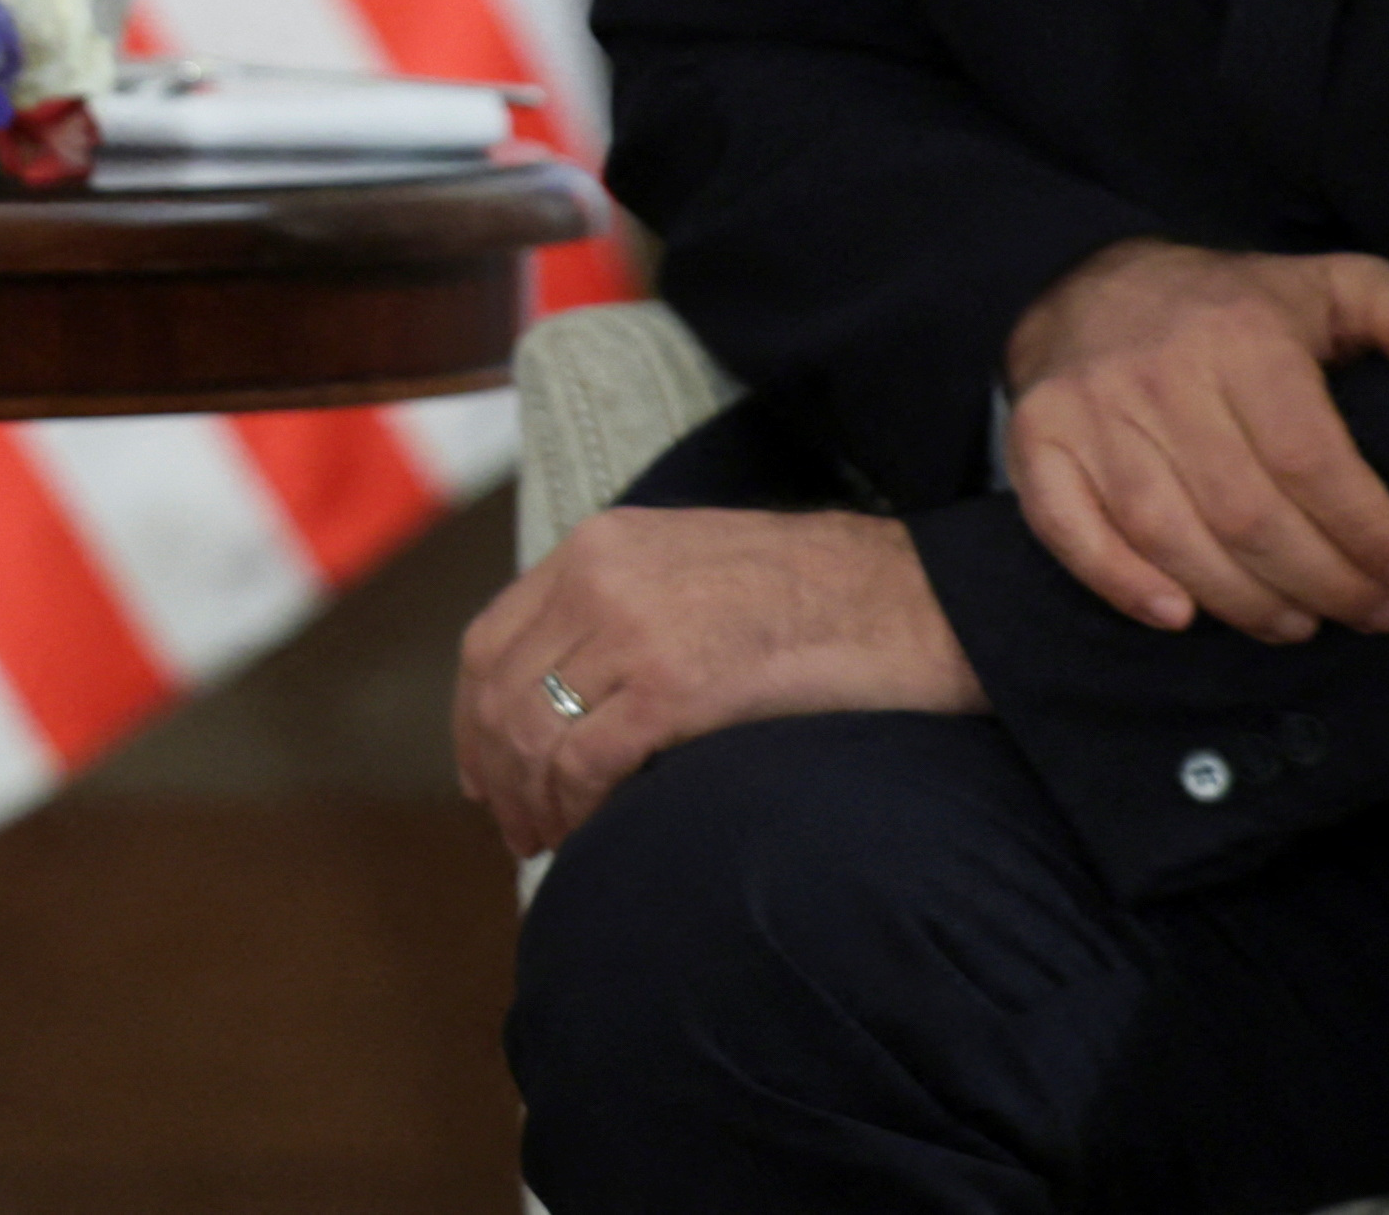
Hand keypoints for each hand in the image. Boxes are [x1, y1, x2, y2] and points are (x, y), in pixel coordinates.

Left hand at [450, 505, 983, 856]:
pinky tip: (591, 835)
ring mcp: (633, 628)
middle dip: (495, 773)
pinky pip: (584, 761)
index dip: (472, 718)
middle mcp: (601, 576)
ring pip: (531, 731)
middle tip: (514, 830)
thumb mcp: (698, 567)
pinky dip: (575, 809)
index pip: (490, 639)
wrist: (916, 600)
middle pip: (499, 692)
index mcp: (602, 543)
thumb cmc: (825, 597)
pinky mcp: (674, 685)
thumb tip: (575, 689)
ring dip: (529, 802)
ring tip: (549, 844)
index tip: (482, 775)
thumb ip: (626, 606)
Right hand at [1001, 239, 1388, 643]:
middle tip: (1374, 614)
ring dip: (1242, 600)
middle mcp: (1156, 373)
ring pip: (1169, 535)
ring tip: (1299, 624)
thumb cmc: (1226, 310)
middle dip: (1323, 581)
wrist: (1085, 286)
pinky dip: (1122, 583)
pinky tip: (1180, 618)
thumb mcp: (1321, 286)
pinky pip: (1070, 530)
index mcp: (1236, 334)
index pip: (1309, 458)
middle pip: (1246, 513)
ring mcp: (1087, 411)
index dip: (1368, 531)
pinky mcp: (1036, 443)